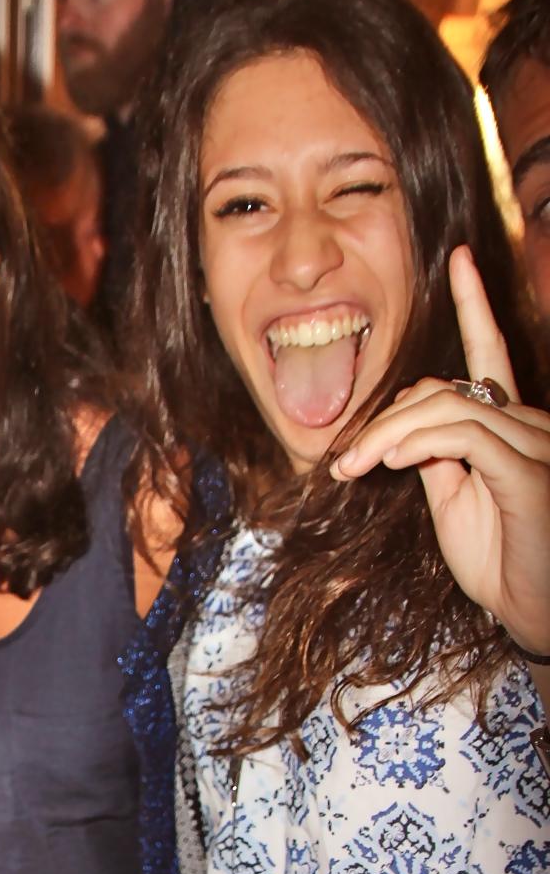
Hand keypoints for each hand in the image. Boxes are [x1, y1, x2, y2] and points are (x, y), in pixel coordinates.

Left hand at [333, 246, 549, 657]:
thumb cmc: (502, 563)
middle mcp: (530, 426)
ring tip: (355, 466)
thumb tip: (404, 434)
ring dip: (388, 433)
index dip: (475, 306)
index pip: (489, 355)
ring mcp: (535, 446)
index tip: (461, 260)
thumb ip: (435, 461)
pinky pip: (466, 436)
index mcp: (511, 429)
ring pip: (448, 408)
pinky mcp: (529, 473)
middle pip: (444, 389)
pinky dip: (419, 442)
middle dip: (384, 417)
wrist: (536, 614)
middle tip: (343, 458)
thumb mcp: (455, 505)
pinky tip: (392, 462)